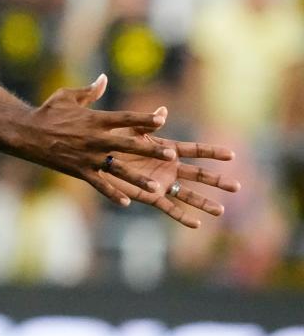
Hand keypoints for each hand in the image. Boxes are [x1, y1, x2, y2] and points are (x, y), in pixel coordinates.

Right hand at [21, 74, 175, 205]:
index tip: (162, 119)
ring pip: (117, 169)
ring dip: (138, 179)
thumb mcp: (67, 96)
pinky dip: (112, 193)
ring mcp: (87, 157)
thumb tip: (104, 79)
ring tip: (156, 188)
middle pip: (128, 145)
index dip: (144, 119)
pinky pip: (98, 184)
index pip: (125, 119)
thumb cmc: (47, 111)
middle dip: (150, 150)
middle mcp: (94, 139)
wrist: (25, 132)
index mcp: (94, 119)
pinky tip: (126, 202)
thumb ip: (89, 91)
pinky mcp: (78, 170)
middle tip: (171, 156)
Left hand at [101, 134, 239, 227]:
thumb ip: (148, 123)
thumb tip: (162, 111)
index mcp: (168, 150)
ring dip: (204, 202)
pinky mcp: (150, 196)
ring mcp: (162, 183)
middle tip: (236, 187)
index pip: (196, 151)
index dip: (213, 152)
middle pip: (198, 175)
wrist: (99, 157)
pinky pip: (168, 208)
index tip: (232, 155)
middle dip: (217, 180)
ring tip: (220, 211)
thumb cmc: (115, 140)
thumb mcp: (133, 130)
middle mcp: (169, 167)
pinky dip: (182, 216)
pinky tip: (196, 224)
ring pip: (188, 194)